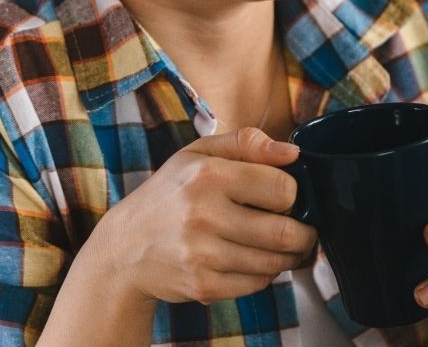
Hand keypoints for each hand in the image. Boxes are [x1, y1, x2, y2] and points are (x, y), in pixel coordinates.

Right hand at [89, 127, 319, 305]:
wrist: (124, 248)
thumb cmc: (169, 195)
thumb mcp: (198, 154)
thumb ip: (246, 143)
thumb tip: (292, 153)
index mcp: (207, 175)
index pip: (283, 189)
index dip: (292, 195)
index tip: (283, 198)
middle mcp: (203, 214)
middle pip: (286, 232)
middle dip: (303, 234)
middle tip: (300, 230)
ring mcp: (202, 254)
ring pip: (275, 262)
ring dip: (286, 256)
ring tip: (275, 246)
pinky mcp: (203, 285)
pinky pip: (257, 284)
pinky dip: (262, 275)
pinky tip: (249, 261)